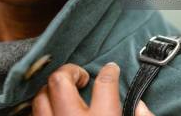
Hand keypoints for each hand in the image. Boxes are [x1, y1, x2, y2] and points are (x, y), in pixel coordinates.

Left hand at [31, 62, 153, 115]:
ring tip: (64, 93)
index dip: (109, 71)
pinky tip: (52, 111)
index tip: (111, 68)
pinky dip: (41, 110)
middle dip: (69, 72)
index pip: (105, 84)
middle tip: (82, 77)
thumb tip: (141, 106)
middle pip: (60, 81)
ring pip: (40, 99)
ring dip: (50, 92)